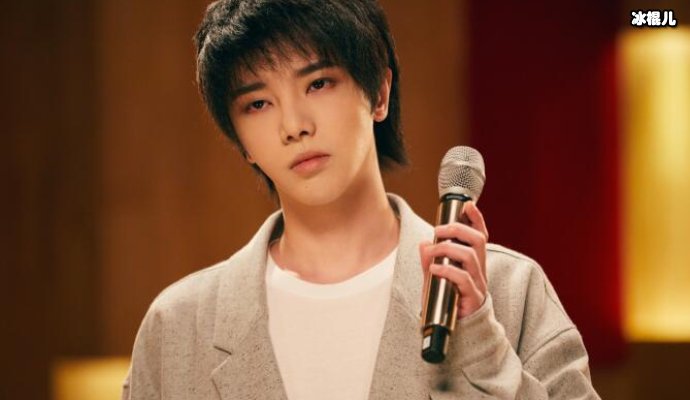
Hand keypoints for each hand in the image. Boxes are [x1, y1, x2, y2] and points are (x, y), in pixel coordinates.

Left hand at [418, 201, 488, 318]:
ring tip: (432, 250)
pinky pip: (463, 279)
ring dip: (447, 248)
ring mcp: (478, 284)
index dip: (477, 219)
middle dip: (458, 229)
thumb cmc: (447, 303)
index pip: (480, 236)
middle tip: (439, 229)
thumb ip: (429, 261)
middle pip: (478, 240)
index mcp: (473, 262)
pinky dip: (446, 270)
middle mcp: (479, 270)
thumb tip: (424, 243)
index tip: (467, 205)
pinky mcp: (473, 298)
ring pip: (470, 256)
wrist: (457, 332)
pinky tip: (434, 269)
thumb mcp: (434, 278)